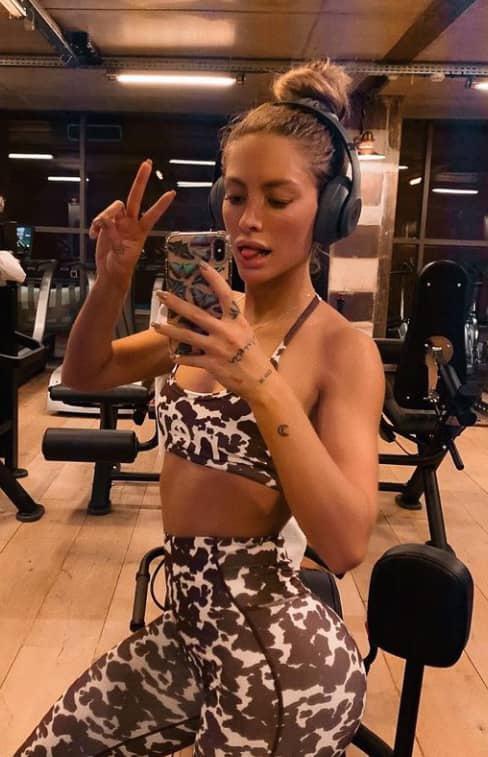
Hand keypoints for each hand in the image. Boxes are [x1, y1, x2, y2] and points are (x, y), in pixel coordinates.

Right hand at [89, 159, 174, 291]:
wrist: (110, 272)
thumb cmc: (121, 267)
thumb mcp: (121, 255)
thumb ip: (114, 237)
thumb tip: (106, 221)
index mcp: (140, 232)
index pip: (152, 215)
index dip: (160, 205)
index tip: (171, 194)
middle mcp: (131, 223)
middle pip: (135, 197)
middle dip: (140, 180)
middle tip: (147, 164)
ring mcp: (118, 222)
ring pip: (113, 208)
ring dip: (104, 216)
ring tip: (98, 230)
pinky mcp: (106, 225)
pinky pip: (100, 218)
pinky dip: (95, 225)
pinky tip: (93, 235)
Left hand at [152, 263, 273, 400]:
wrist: (260, 381)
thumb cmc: (253, 355)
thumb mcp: (246, 332)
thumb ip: (231, 321)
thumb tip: (216, 309)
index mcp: (237, 321)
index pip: (224, 295)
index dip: (213, 279)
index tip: (201, 266)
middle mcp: (226, 332)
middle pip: (196, 314)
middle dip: (176, 303)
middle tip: (161, 295)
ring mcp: (217, 348)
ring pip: (187, 336)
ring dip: (169, 330)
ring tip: (155, 325)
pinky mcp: (212, 364)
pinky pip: (191, 359)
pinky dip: (181, 357)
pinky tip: (173, 355)